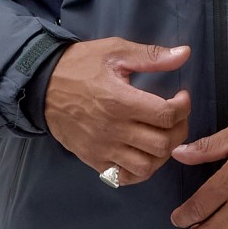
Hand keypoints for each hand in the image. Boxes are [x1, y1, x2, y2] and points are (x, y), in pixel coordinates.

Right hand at [44, 38, 191, 184]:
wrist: (42, 85)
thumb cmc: (81, 65)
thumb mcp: (115, 51)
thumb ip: (151, 56)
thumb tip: (185, 54)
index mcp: (120, 100)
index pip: (166, 115)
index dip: (183, 107)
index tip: (181, 97)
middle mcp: (112, 129)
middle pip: (162, 144)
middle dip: (178, 130)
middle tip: (175, 117)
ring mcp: (102, 148)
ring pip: (146, 166)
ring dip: (162, 153)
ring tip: (161, 135)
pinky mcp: (93, 160)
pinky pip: (125, 177)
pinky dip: (140, 170)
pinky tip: (143, 152)